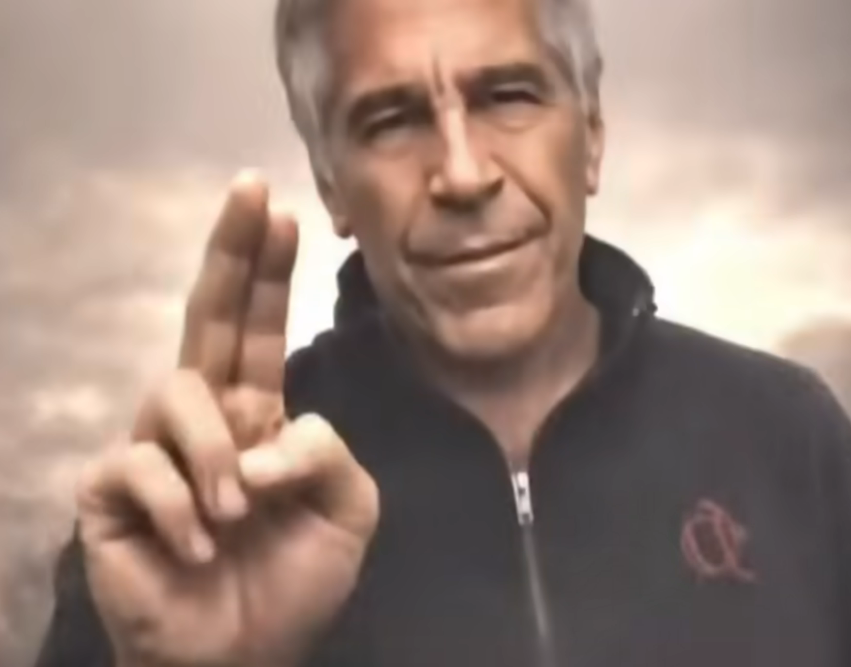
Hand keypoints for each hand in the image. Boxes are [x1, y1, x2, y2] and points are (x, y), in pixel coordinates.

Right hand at [75, 172, 379, 666]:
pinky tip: (198, 547)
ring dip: (213, 453)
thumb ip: (329, 453)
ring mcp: (154, 450)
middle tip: (249, 192)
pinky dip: (180, 507)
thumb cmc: (293, 581)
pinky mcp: (113, 491)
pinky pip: (139, 466)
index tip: (283, 212)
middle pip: (206, 318)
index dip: (269, 272)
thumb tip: (268, 431)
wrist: (247, 654)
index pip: (260, 328)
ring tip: (235, 514)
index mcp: (258, 416)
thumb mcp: (346, 511)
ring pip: (174, 392)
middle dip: (229, 254)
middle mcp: (204, 419)